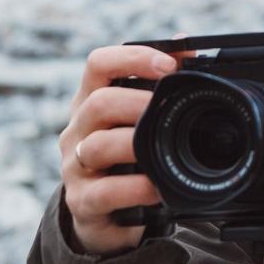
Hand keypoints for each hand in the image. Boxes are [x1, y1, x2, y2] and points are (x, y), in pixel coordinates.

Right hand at [58, 33, 192, 254]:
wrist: (101, 216)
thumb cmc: (123, 159)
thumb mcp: (135, 122)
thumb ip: (157, 86)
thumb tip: (188, 47)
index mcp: (90, 101)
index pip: (98, 63)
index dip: (133, 58)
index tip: (169, 64)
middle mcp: (77, 130)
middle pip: (98, 103)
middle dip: (139, 103)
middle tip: (170, 110)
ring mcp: (75, 167)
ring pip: (97, 146)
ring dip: (135, 145)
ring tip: (163, 150)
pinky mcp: (82, 203)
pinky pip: (105, 193)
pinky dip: (135, 188)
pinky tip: (156, 188)